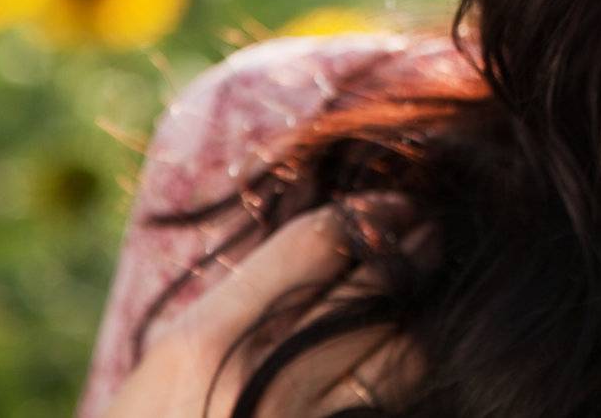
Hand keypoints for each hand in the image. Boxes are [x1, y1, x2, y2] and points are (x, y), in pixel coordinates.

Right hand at [101, 193, 427, 416]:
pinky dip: (408, 362)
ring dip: (420, 305)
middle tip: (428, 228)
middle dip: (410, 250)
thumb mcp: (172, 354)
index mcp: (207, 340)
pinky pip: (391, 397)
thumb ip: (243, 296)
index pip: (314, 247)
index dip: (365, 215)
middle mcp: (262, 380)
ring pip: (402, 348)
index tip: (393, 203)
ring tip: (427, 277)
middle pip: (370, 290)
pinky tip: (410, 339)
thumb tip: (327, 238)